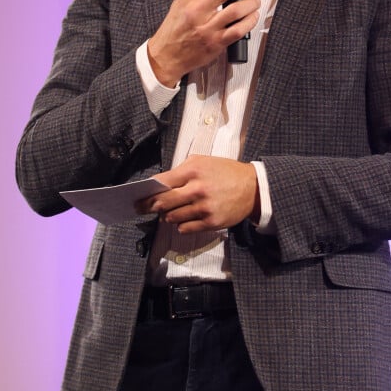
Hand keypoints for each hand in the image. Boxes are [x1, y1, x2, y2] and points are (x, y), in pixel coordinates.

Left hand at [136, 155, 260, 232]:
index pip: (162, 183)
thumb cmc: (225, 172)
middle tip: (144, 208)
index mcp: (193, 170)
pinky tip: (185, 219)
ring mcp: (204, 207)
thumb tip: (159, 184)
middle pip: (163, 202)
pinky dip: (181, 225)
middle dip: (151, 206)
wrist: (252, 188)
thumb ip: (181, 171)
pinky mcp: (211, 222)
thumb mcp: (203, 162)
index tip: (138, 196)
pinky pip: (185, 228)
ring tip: (171, 212)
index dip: (148, 191)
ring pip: (172, 217)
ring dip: (168, 216)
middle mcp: (197, 189)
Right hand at [148, 0, 261, 86]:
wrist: (165, 55)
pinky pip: (239, 30)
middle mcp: (198, 10)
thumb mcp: (181, 2)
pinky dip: (250, 21)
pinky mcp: (215, 43)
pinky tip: (251, 17)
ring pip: (237, 9)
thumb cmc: (174, 29)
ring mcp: (207, 28)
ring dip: (252, 3)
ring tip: (255, 1)